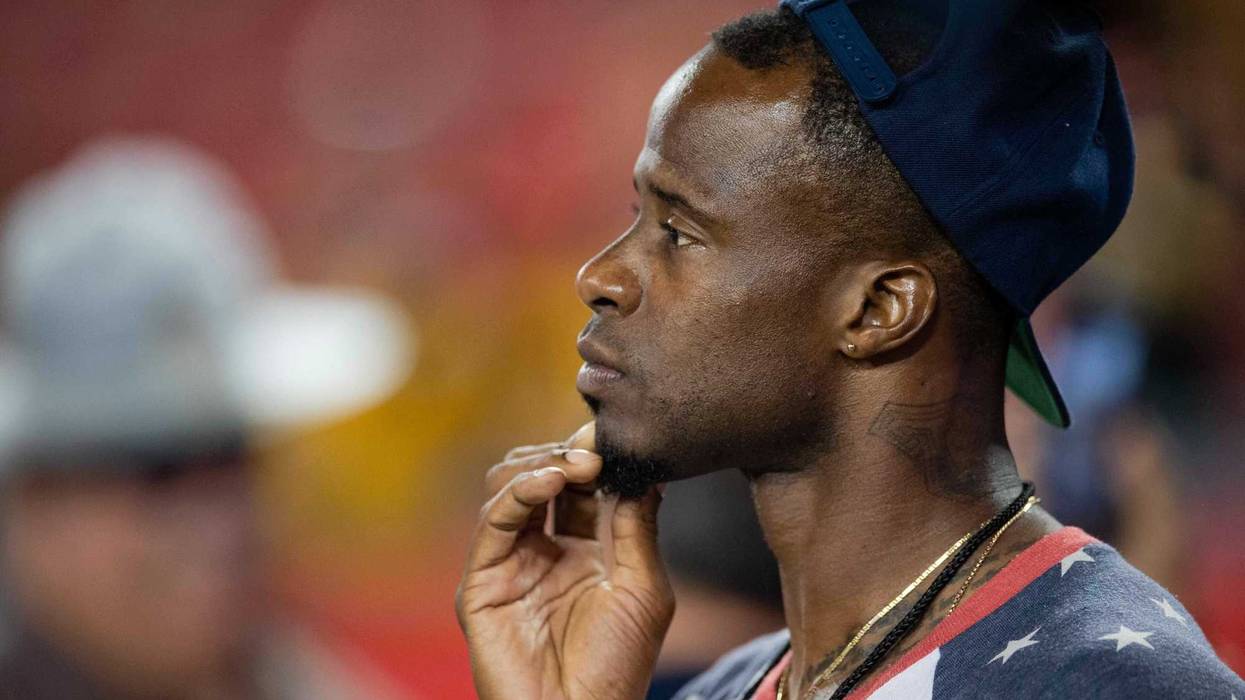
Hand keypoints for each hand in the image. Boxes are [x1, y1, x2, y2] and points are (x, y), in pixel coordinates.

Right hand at [456, 422, 673, 699]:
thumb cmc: (617, 666)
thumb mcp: (643, 586)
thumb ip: (637, 526)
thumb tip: (645, 469)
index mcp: (581, 553)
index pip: (579, 487)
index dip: (593, 458)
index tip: (614, 435)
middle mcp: (541, 553)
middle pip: (540, 478)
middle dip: (567, 454)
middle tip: (596, 448)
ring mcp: (508, 565)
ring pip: (508, 488)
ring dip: (543, 464)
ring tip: (578, 464)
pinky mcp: (481, 582)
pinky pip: (493, 522)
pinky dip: (519, 491)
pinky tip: (551, 480)